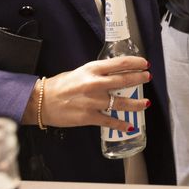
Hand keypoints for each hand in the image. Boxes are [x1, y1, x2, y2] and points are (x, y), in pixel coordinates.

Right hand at [23, 56, 150, 133]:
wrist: (41, 101)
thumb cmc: (60, 85)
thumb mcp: (80, 72)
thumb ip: (98, 73)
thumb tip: (116, 73)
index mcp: (92, 69)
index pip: (119, 63)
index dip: (135, 62)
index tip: (144, 63)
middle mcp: (94, 84)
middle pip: (124, 80)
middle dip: (139, 79)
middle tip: (147, 78)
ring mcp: (92, 101)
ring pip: (120, 102)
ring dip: (136, 103)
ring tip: (146, 103)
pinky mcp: (88, 117)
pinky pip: (109, 120)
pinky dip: (121, 124)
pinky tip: (129, 125)